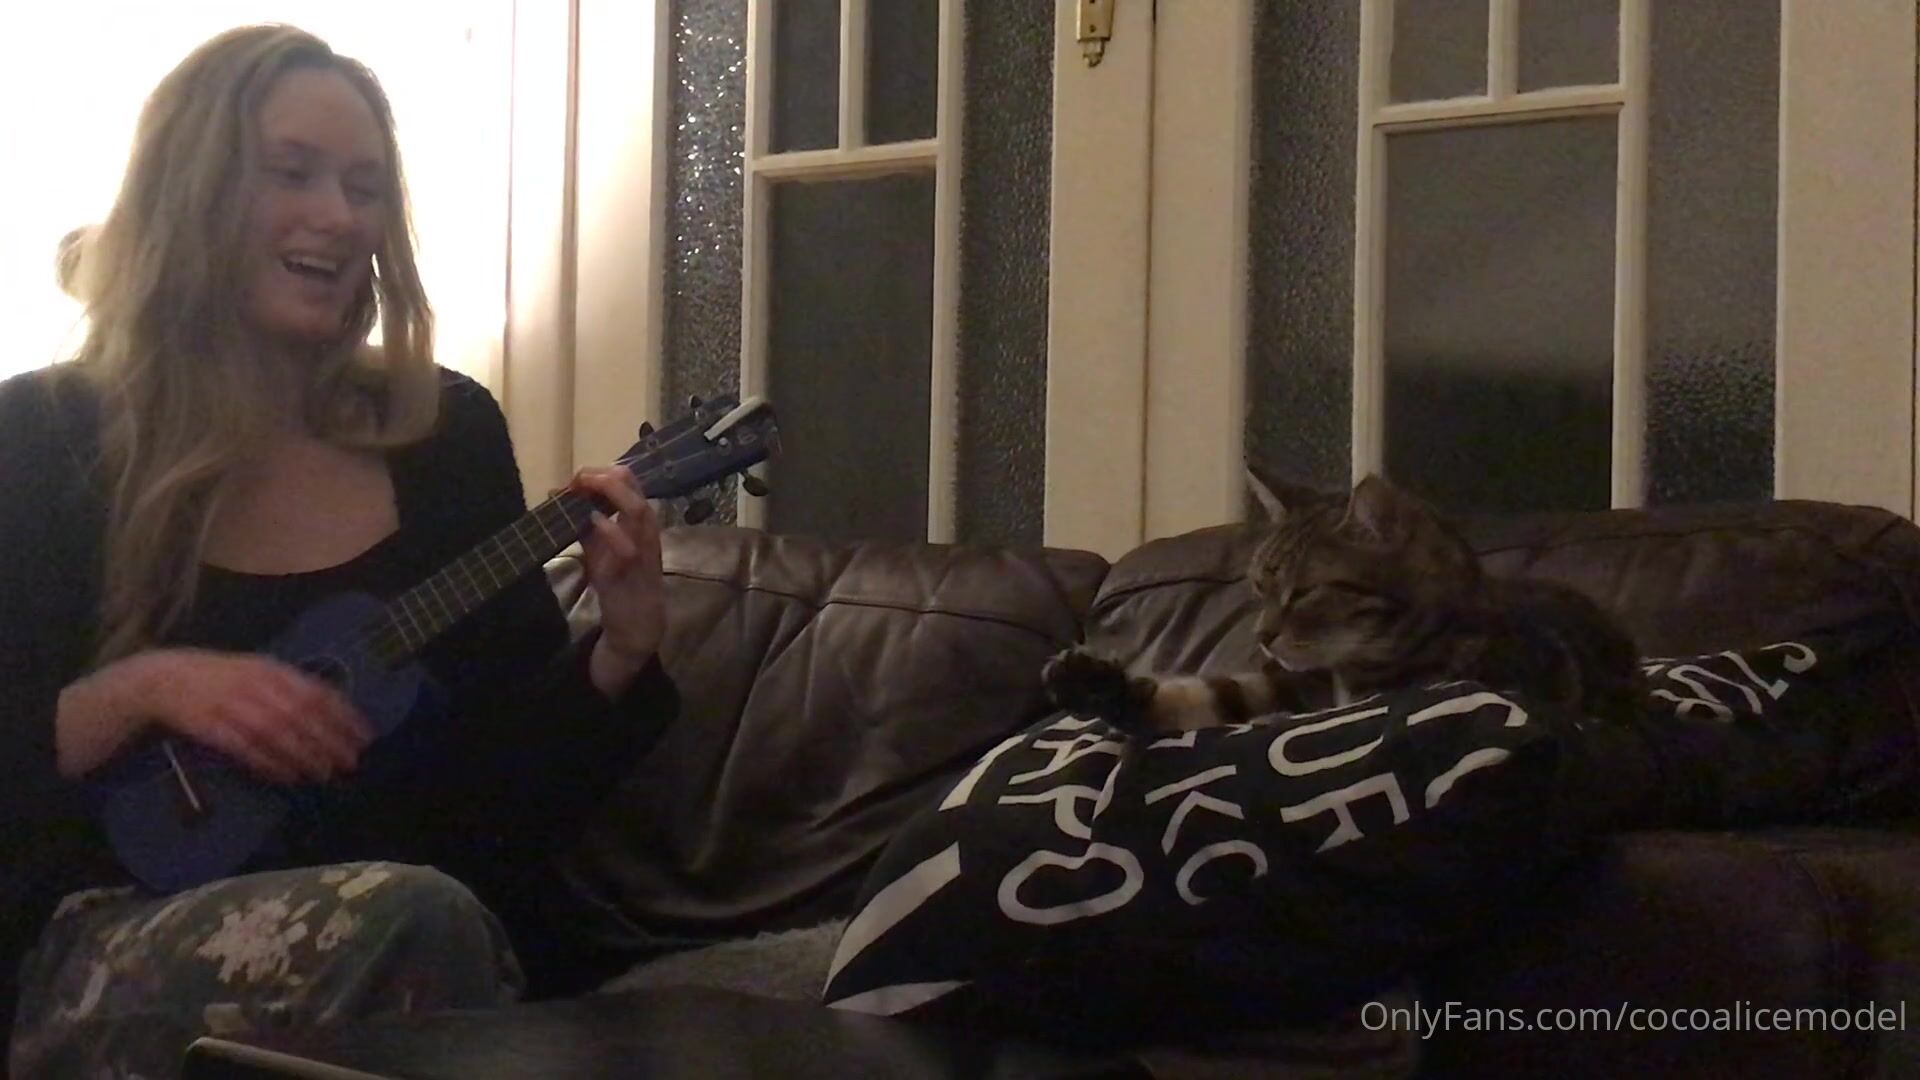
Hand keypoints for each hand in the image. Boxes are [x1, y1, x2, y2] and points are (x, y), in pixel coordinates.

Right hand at [121, 648, 372, 785]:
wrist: (165, 679)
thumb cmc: (222, 678)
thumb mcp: (260, 671)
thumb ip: (293, 687)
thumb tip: (335, 709)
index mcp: (272, 669)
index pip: (317, 692)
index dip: (344, 715)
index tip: (365, 736)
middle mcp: (255, 685)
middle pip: (301, 715)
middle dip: (329, 740)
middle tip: (351, 761)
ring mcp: (232, 705)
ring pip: (276, 733)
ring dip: (303, 755)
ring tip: (324, 773)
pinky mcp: (210, 727)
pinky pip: (245, 749)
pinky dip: (269, 763)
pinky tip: (288, 776)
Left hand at [569, 466, 667, 690]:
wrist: (638, 626)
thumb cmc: (620, 584)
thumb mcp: (600, 549)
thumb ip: (585, 524)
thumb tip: (558, 496)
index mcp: (639, 521)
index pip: (628, 480)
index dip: (601, 472)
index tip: (576, 478)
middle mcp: (646, 530)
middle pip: (634, 485)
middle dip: (603, 475)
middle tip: (578, 480)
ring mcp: (644, 549)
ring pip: (639, 509)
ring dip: (610, 492)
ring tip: (584, 489)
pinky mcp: (634, 573)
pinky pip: (627, 546)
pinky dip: (609, 530)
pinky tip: (592, 521)